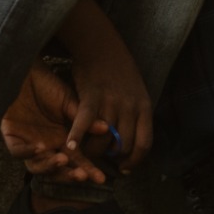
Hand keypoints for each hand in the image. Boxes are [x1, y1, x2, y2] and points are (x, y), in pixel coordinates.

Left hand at [1, 63, 109, 184]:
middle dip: (69, 175)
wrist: (28, 71)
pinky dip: (28, 151)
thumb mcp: (69, 103)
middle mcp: (46, 146)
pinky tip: (40, 147)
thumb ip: (84, 119)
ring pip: (37, 166)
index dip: (88, 170)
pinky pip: (17, 150)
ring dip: (50, 166)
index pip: (76, 160)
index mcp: (61, 140)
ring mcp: (28, 143)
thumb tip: (106, 129)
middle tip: (82, 175)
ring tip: (63, 160)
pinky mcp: (11, 136)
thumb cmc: (49, 86)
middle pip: (57, 170)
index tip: (101, 178)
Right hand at [67, 27, 153, 171]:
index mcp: (144, 107)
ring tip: (87, 152)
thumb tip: (131, 143)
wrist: (102, 45)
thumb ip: (136, 116)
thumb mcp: (137, 92)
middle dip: (112, 157)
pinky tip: (70, 147)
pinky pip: (85, 123)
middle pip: (123, 146)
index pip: (144, 144)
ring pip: (103, 141)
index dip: (135, 161)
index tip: (125, 168)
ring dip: (94, 151)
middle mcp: (130, 107)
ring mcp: (112, 102)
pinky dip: (77, 136)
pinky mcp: (92, 97)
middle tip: (102, 159)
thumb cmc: (119, 71)